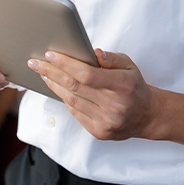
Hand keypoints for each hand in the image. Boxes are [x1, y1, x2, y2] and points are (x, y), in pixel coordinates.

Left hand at [28, 48, 157, 141]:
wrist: (148, 115)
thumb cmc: (134, 86)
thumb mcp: (129, 66)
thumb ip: (111, 58)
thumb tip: (93, 52)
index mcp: (123, 85)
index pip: (87, 74)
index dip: (66, 64)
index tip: (50, 54)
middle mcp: (115, 106)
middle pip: (75, 87)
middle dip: (51, 72)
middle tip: (35, 62)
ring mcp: (107, 121)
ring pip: (72, 101)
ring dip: (54, 85)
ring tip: (43, 73)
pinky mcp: (100, 132)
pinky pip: (76, 113)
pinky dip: (64, 99)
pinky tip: (56, 87)